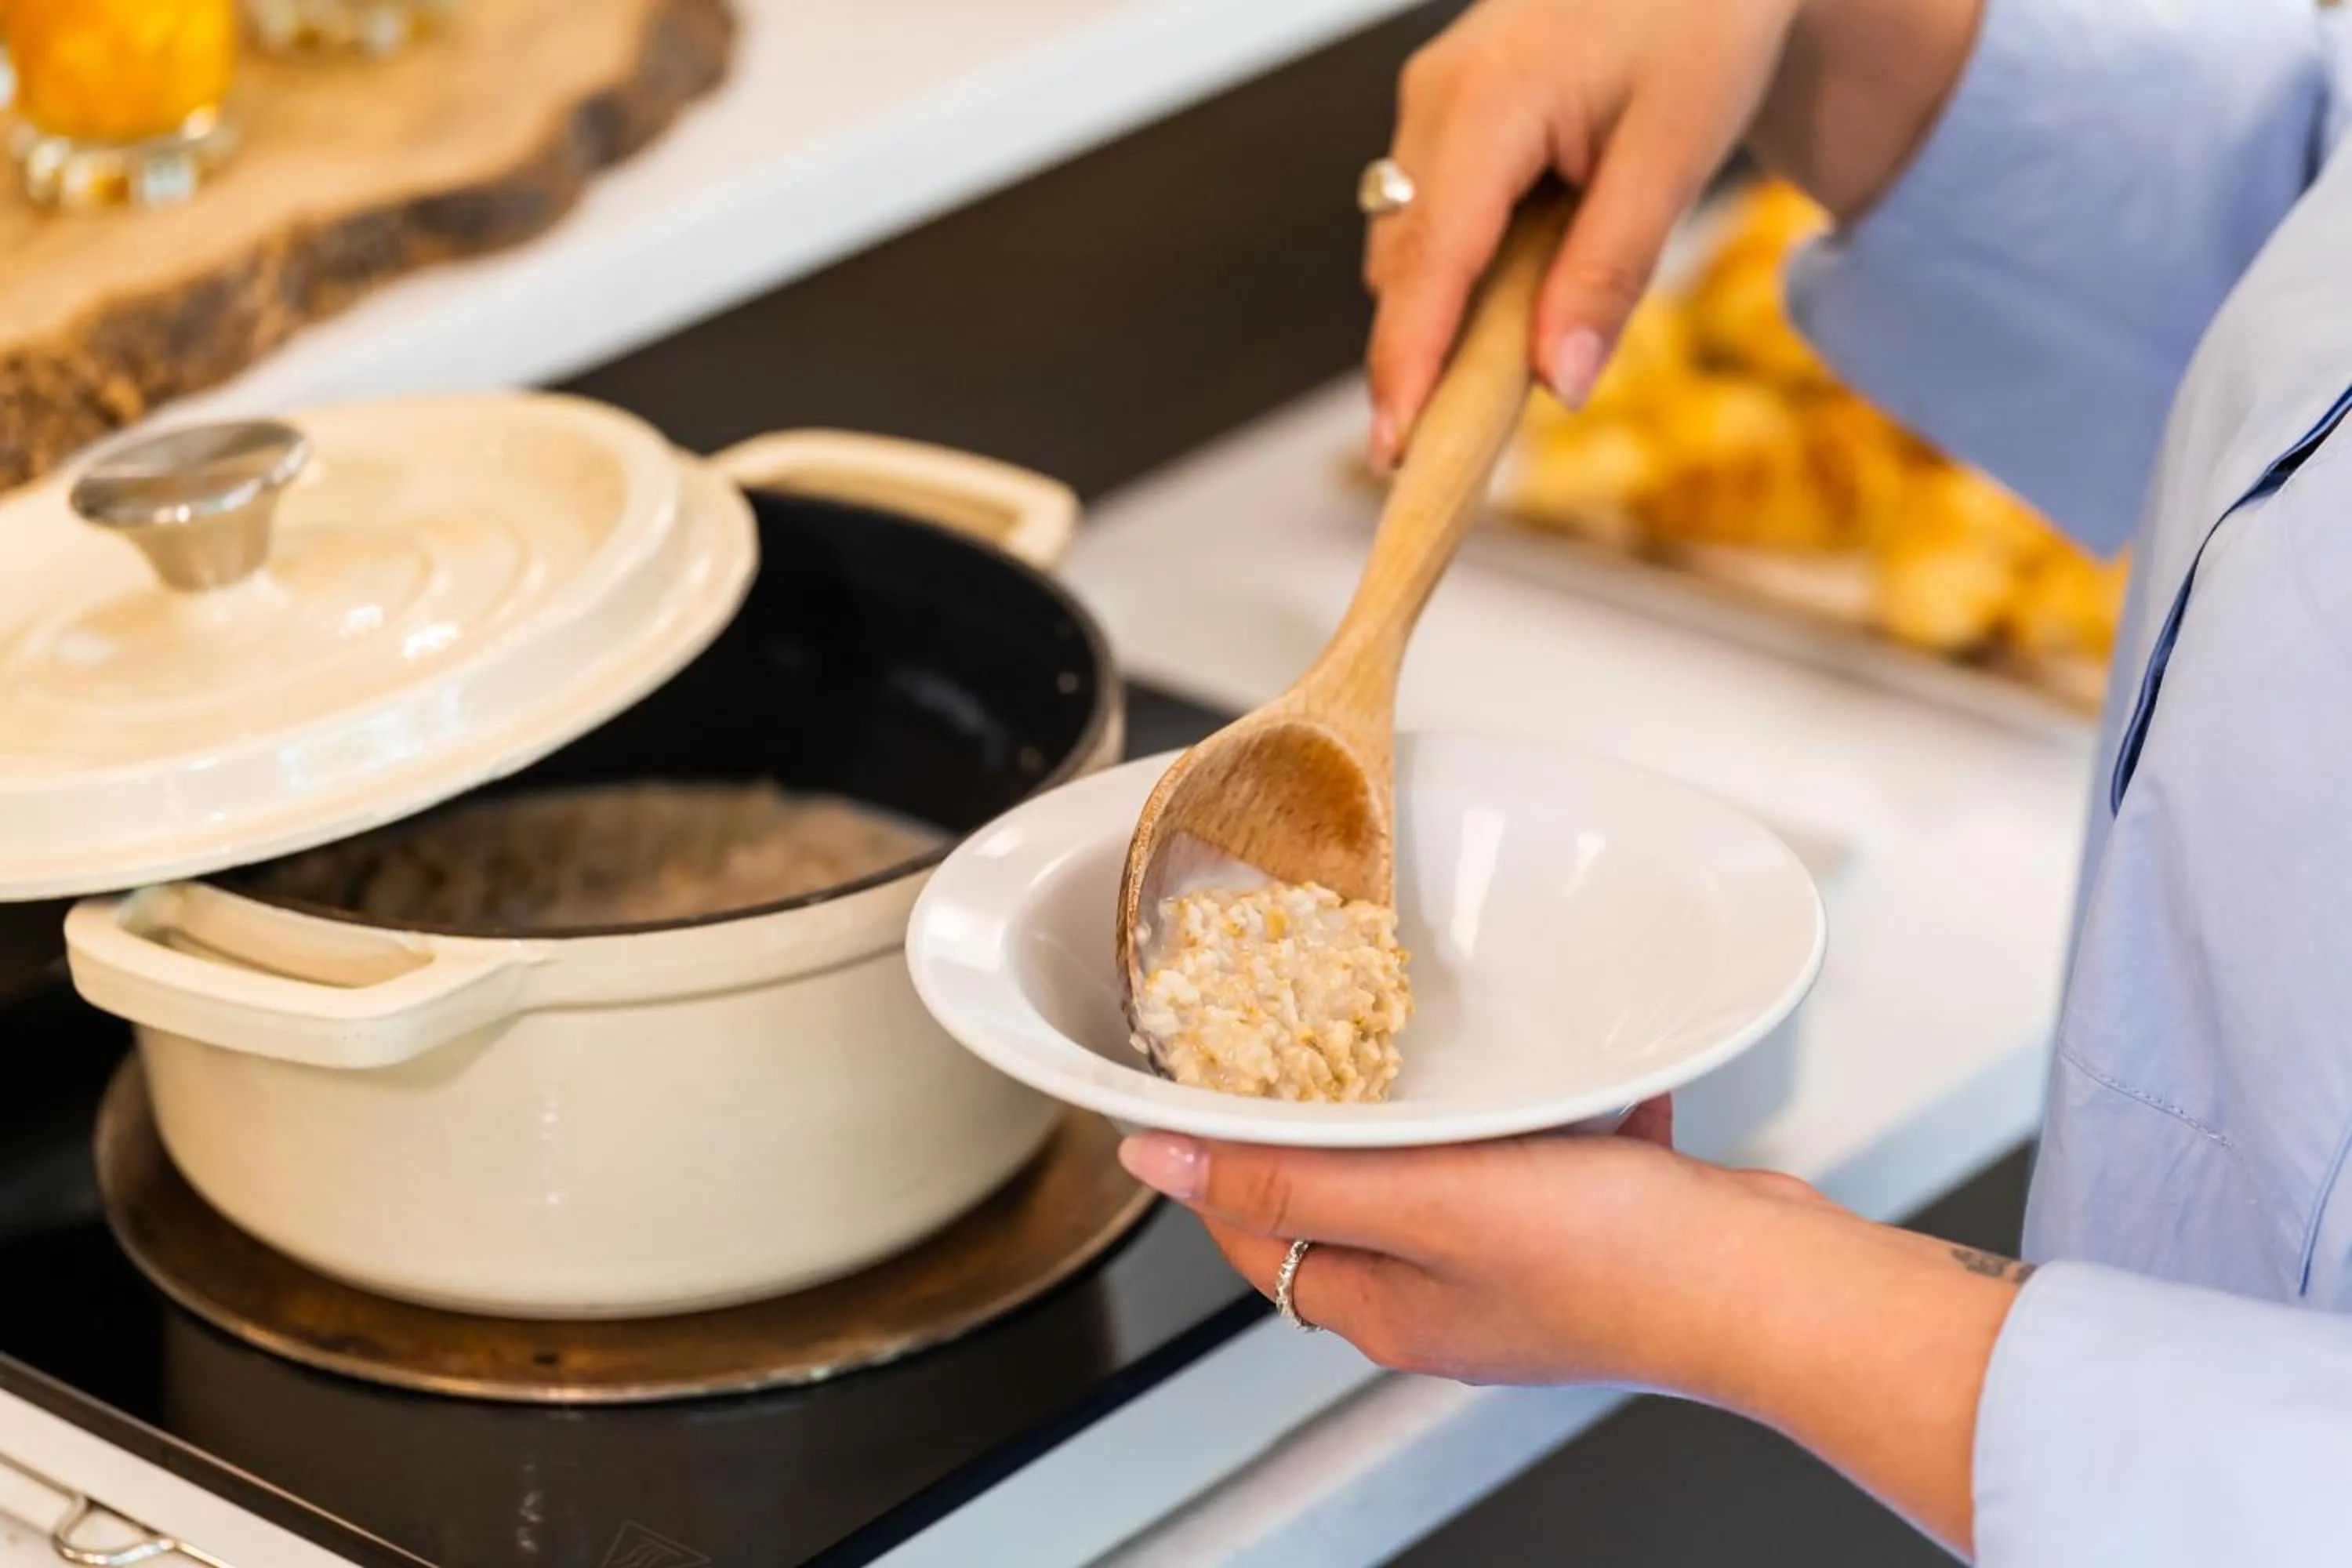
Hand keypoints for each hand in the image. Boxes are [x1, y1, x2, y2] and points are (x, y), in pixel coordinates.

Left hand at [1119, 1105, 2024, 1554]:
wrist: (1776, 1288)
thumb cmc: (1616, 1262)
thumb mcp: (1423, 1200)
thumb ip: (1289, 1179)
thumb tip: (1157, 1163)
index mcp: (1388, 1306)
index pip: (1254, 1234)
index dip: (1223, 1161)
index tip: (1210, 1084)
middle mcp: (1446, 1298)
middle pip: (1346, 1199)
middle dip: (1332, 1120)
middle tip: (1323, 1041)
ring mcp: (1522, 1271)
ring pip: (1445, 1171)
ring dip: (1448, 1110)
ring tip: (1453, 1052)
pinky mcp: (1592, 1237)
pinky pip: (1545, 1159)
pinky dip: (1554, 1114)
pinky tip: (1580, 1081)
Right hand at [1364, 0, 1981, 468]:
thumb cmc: (1705, 18)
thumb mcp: (1676, 151)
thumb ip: (1611, 271)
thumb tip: (1556, 385)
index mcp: (1485, 105)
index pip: (1427, 266)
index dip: (1405, 367)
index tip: (1396, 451)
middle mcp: (1435, 99)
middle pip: (1404, 268)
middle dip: (1426, 355)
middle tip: (1467, 439)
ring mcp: (1431, 99)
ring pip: (1412, 244)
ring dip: (1450, 310)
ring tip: (1515, 349)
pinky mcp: (1446, 106)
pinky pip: (1434, 213)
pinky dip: (1466, 266)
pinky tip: (1526, 277)